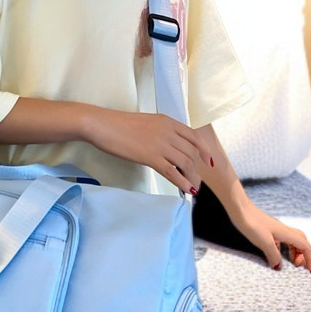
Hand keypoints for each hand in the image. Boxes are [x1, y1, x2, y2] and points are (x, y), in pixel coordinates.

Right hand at [86, 109, 211, 194]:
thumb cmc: (118, 125)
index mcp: (168, 121)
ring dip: (192, 178)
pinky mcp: (151, 157)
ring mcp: (161, 144)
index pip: (194, 136)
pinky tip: (186, 190)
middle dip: (197, 169)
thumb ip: (159, 132)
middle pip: (192, 152)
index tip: (208, 161)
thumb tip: (166, 148)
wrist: (103, 125)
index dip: (204, 150)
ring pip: (186, 163)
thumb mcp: (146, 123)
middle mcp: (168, 132)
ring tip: (192, 188)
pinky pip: (173, 172)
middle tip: (196, 181)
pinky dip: (182, 182)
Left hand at [227, 200, 310, 272]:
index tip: (310, 270)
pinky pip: (281, 240)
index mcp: (287, 233)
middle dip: (305, 255)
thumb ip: (274, 255)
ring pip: (292, 241)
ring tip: (292, 263)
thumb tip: (278, 266)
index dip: (310, 258)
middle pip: (302, 242)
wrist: (240, 208)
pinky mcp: (267, 230)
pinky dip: (283, 249)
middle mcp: (284, 230)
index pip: (305, 246)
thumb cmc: (252, 223)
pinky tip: (276, 255)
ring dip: (295, 252)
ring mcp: (276, 229)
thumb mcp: (264, 242)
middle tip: (302, 267)